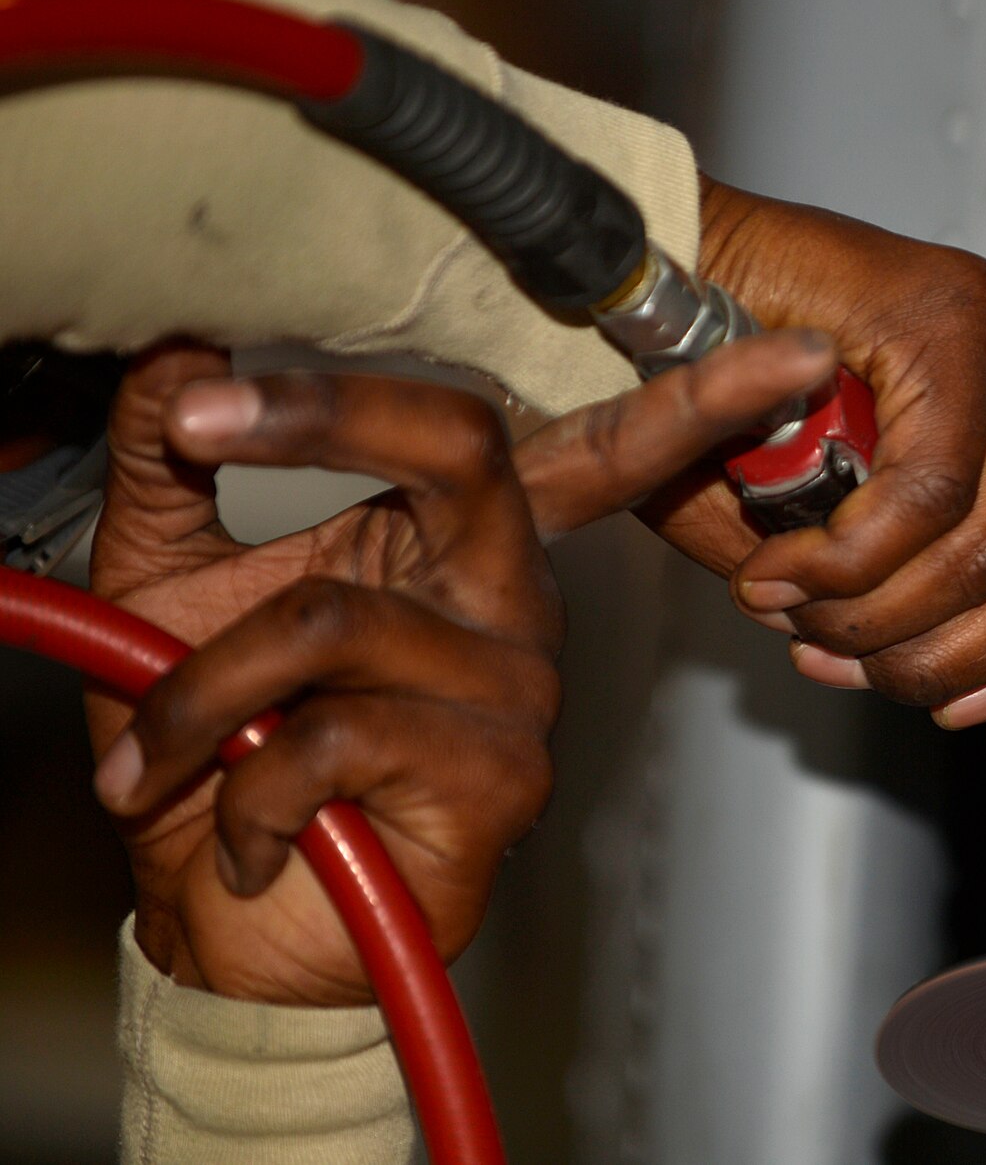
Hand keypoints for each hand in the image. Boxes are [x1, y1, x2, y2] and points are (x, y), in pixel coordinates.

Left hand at [89, 332, 833, 1003]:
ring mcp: (514, 687)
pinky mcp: (496, 777)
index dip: (536, 383)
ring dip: (197, 693)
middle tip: (196, 427)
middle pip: (461, 445)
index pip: (525, 430)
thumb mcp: (169, 591)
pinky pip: (334, 737)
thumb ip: (173, 469)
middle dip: (321, 419)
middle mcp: (508, 596)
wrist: (240, 929)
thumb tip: (171, 353)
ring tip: (153, 756)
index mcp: (456, 540)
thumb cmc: (228, 762)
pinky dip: (242, 788)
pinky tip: (242, 833)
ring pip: (331, 617)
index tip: (302, 368)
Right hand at [639, 178, 985, 726]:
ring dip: (874, 612)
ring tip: (792, 606)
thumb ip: (913, 596)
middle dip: (942, 655)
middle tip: (840, 657)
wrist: (654, 279)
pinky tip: (779, 568)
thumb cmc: (728, 397)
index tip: (959, 704)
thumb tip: (953, 687)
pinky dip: (846, 561)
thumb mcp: (841, 527)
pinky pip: (929, 492)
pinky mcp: (949, 311)